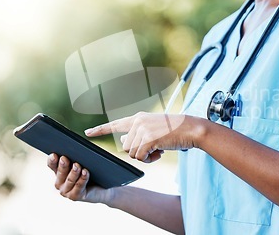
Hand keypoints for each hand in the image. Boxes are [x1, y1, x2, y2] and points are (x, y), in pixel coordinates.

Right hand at [47, 153, 110, 202]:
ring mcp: (66, 191)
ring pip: (69, 180)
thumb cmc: (92, 173)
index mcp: (59, 171)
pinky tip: (85, 172)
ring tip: (77, 165)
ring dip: (73, 172)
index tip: (54, 154)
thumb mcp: (84, 162)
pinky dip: (82, 179)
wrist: (103, 188)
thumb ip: (77, 157)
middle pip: (60, 173)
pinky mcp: (75, 197)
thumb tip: (76, 148)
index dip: (52, 160)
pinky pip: (78, 187)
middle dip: (63, 165)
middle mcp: (60, 182)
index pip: (52, 164)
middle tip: (64, 158)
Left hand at [84, 112, 206, 162]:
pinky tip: (160, 151)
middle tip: (154, 149)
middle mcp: (137, 122)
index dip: (100, 130)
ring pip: (132, 154)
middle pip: (126, 147)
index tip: (87, 133)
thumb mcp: (153, 129)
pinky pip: (140, 157)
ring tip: (159, 148)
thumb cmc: (174, 131)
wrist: (191, 129)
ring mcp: (142, 129)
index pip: (114, 124)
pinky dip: (150, 159)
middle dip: (139, 152)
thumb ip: (137, 134)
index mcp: (137, 118)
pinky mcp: (148, 139)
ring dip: (145, 156)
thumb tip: (122, 140)